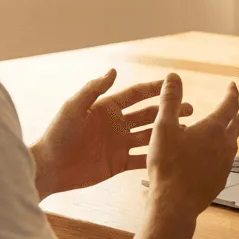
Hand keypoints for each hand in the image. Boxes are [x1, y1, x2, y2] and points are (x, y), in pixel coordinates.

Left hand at [32, 70, 193, 196]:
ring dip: (167, 133)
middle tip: (190, 109)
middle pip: (148, 115)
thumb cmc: (57, 135)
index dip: (154, 89)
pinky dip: (156, 156)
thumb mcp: (74, 108)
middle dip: (169, 111)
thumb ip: (94, 90)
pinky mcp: (117, 164)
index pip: (136, 95)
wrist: (48, 168)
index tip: (173, 85)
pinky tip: (172, 155)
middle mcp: (116, 124)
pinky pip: (141, 159)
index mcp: (107, 108)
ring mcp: (119, 145)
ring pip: (149, 137)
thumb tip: (114, 71)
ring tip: (187, 131)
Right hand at [147, 74, 238, 222]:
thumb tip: (173, 77)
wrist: (174, 203)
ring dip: (228, 134)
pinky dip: (220, 154)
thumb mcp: (163, 127)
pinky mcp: (220, 180)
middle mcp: (225, 145)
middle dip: (233, 114)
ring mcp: (225, 165)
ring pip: (233, 144)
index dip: (232, 93)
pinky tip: (209, 158)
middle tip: (229, 109)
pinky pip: (225, 162)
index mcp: (214, 129)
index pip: (230, 104)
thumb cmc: (167, 165)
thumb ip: (169, 100)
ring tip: (218, 132)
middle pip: (236, 124)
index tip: (232, 86)